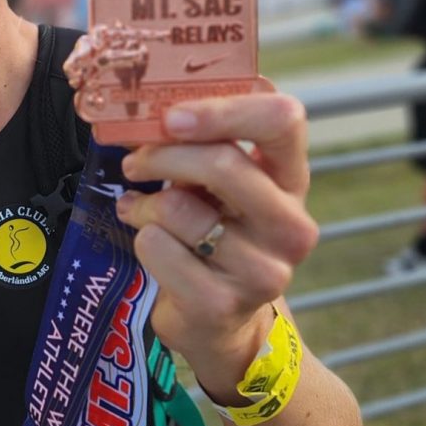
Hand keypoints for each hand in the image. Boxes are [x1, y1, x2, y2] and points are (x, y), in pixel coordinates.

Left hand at [114, 90, 318, 399]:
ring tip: (139, 211)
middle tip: (135, 163)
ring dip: (144, 205)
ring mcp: (263, 269)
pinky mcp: (223, 303)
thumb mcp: (218, 185)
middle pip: (226, 163)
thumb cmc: (214, 232)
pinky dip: (141, 239)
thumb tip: (146, 106)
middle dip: (163, 155)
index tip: (173, 117)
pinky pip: (159, 247)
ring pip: (181, 208)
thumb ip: (202, 143)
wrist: (219, 320)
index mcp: (291, 179)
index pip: (284, 120)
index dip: (224, 110)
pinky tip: (151, 246)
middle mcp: (290, 224)